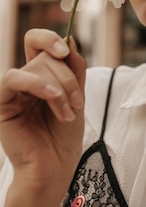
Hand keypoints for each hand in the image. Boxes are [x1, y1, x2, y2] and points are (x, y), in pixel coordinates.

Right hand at [0, 29, 85, 194]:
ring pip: (35, 66)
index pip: (38, 43)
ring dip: (59, 87)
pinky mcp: (2, 103)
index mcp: (42, 75)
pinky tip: (52, 97)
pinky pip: (13, 78)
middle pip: (44, 56)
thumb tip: (69, 39)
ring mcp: (13, 91)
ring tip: (67, 112)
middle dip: (68, 78)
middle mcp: (26, 80)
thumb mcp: (77, 96)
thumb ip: (74, 69)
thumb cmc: (64, 136)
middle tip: (77, 103)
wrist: (55, 167)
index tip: (67, 51)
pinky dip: (37, 83)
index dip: (51, 38)